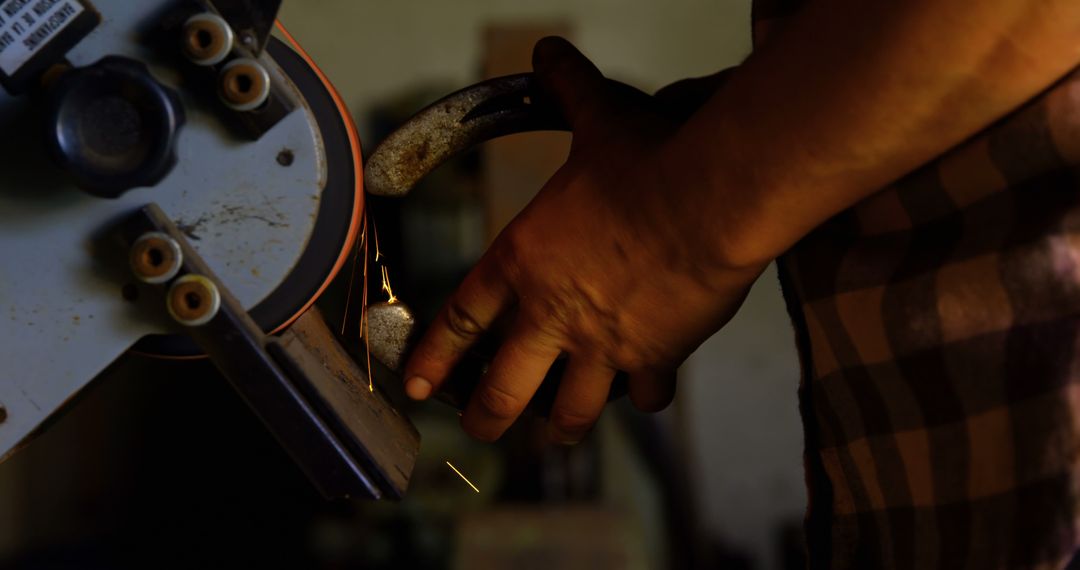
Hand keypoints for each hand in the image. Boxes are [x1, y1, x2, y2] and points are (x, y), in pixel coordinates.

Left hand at [403, 37, 765, 442]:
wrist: (708, 200)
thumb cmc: (647, 163)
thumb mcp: (599, 122)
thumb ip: (569, 89)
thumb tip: (552, 51)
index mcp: (524, 263)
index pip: (462, 320)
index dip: (434, 357)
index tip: (418, 385)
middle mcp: (553, 314)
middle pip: (503, 389)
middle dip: (486, 418)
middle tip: (482, 429)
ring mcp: (602, 345)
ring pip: (570, 412)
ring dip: (562, 427)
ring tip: (560, 435)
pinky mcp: (654, 358)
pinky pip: (645, 395)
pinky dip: (644, 396)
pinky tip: (648, 390)